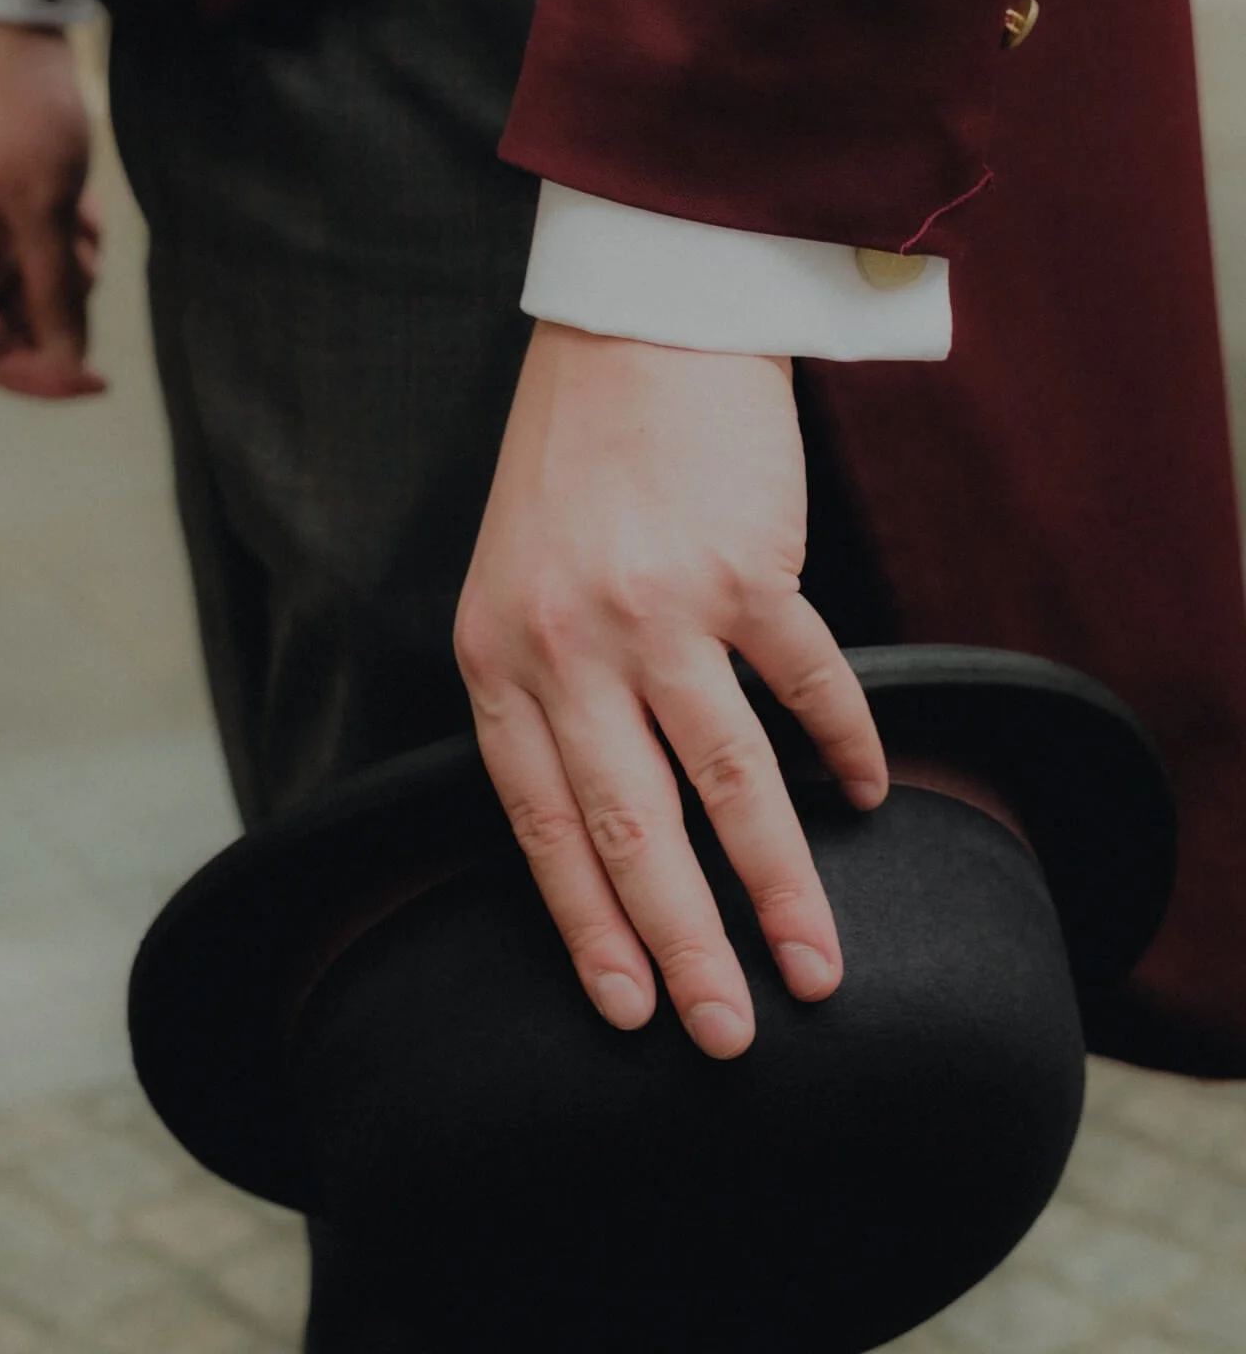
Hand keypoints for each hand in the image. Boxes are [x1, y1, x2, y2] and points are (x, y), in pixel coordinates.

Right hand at [0, 13, 106, 399]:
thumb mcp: (46, 214)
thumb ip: (55, 292)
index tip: (99, 379)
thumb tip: (69, 364)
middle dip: (64, 310)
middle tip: (88, 262)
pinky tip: (84, 204)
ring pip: (37, 291)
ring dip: (73, 272)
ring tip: (82, 220)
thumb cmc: (22, 121)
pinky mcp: (7, 209)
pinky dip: (73, 241)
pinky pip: (46, 254)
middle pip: (15, 326)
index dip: (41, 378)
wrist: (15, 38)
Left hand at [454, 322, 887, 1056]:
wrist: (635, 333)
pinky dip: (846, 748)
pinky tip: (870, 795)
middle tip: (723, 1037)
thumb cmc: (570, 467)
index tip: (629, 1008)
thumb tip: (596, 823)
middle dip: (681, 945)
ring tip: (816, 967)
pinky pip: (808, 686)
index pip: (537, 825)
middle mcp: (572, 645)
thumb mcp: (509, 583)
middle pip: (632, 827)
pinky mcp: (748, 569)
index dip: (586, 925)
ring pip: (730, 783)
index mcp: (499, 657)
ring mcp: (663, 608)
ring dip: (780, 886)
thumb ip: (540, 692)